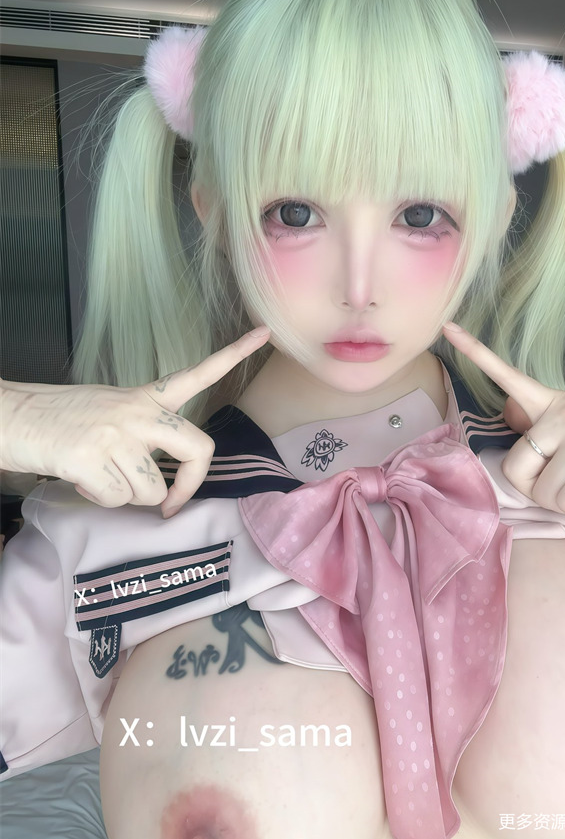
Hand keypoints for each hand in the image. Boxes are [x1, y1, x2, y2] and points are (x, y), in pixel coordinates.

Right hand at [0, 327, 269, 515]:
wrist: (9, 416)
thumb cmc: (58, 420)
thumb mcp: (109, 411)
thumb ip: (142, 433)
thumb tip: (162, 483)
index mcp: (143, 397)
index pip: (197, 374)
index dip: (233, 354)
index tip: (264, 333)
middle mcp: (137, 412)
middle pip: (198, 451)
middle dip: (188, 487)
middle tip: (172, 504)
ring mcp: (115, 434)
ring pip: (152, 491)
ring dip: (126, 497)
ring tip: (98, 476)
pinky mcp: (90, 458)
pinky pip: (116, 500)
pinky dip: (98, 500)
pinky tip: (80, 479)